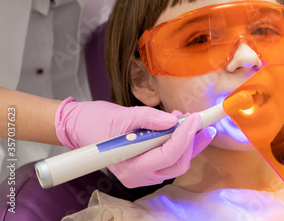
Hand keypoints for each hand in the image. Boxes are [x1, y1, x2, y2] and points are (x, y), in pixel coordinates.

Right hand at [55, 97, 215, 186]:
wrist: (79, 126)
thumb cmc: (95, 122)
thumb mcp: (122, 115)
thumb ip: (149, 118)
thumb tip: (173, 121)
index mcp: (129, 167)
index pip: (167, 155)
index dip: (184, 136)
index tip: (194, 118)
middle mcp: (138, 176)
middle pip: (177, 163)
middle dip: (191, 141)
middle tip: (197, 119)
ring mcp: (143, 174)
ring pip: (176, 162)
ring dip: (187, 141)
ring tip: (186, 119)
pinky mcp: (146, 166)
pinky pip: (170, 159)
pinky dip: (179, 142)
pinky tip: (179, 126)